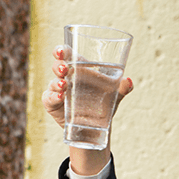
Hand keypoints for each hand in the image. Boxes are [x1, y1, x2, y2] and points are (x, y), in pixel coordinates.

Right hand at [41, 45, 133, 175]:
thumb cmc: (103, 104)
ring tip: (64, 85)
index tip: (61, 51)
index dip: (61, 50)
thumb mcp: (115, 95)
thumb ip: (122, 88)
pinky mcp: (53, 104)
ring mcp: (58, 90)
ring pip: (53, 82)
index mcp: (79, 68)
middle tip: (64, 69)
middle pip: (57, 66)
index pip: (67, 54)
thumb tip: (129, 81)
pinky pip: (49, 99)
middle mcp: (66, 77)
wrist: (97, 128)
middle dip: (58, 65)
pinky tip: (60, 97)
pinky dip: (53, 97)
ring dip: (57, 82)